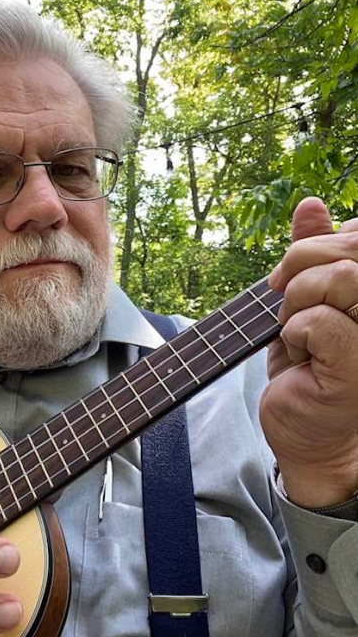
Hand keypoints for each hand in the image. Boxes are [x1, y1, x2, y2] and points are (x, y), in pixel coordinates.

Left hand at [263, 196, 357, 507]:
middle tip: (287, 307)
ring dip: (296, 305)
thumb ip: (314, 252)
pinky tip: (301, 357)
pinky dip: (295, 333)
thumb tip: (312, 205)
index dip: (313, 246)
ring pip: (335, 278)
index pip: (354, 235)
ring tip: (298, 336)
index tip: (290, 278)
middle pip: (345, 250)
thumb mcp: (304, 300)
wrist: (308, 432)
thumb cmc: (309, 367)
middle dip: (297, 270)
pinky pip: (318, 319)